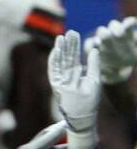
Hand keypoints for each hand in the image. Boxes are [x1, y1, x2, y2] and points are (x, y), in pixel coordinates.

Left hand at [0, 121, 67, 148]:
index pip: (44, 139)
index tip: (66, 124)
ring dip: (60, 134)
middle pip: (47, 135)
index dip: (55, 133)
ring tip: (73, 128)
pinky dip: (59, 146)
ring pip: (48, 140)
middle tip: (74, 119)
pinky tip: (68, 145)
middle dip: (60, 128)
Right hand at [48, 29, 101, 148]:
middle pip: (66, 57)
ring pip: (59, 62)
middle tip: (69, 32)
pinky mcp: (56, 86)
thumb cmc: (90, 101)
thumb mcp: (95, 79)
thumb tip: (94, 49)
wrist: (83, 117)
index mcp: (75, 74)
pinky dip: (53, 61)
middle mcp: (66, 76)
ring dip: (60, 50)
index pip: (73, 57)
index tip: (75, 34)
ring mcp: (60, 81)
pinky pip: (53, 71)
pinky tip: (55, 51)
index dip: (74, 46)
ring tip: (61, 37)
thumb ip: (94, 64)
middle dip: (67, 45)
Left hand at [87, 16, 136, 85]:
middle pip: (101, 32)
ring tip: (119, 34)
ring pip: (113, 25)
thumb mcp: (113, 77)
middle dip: (103, 34)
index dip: (90, 45)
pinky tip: (133, 23)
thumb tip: (104, 70)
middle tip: (106, 38)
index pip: (90, 44)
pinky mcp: (131, 32)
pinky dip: (130, 22)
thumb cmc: (116, 73)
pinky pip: (129, 22)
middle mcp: (106, 40)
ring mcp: (118, 33)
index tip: (94, 47)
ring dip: (115, 28)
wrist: (130, 67)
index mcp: (97, 50)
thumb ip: (109, 75)